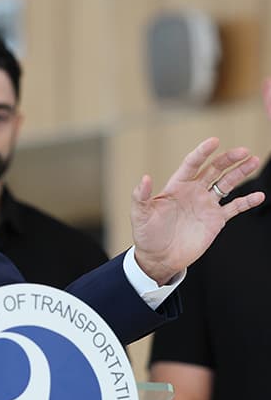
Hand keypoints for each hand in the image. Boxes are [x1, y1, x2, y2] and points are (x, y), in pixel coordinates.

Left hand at [131, 137, 264, 284]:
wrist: (159, 257)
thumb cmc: (146, 234)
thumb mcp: (140, 214)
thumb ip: (141, 195)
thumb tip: (145, 178)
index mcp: (176, 186)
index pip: (191, 164)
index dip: (202, 152)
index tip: (214, 141)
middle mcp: (193, 192)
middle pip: (214, 170)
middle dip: (228, 159)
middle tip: (243, 151)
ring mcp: (206, 205)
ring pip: (226, 184)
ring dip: (240, 173)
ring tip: (253, 161)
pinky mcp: (216, 220)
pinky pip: (234, 207)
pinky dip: (247, 202)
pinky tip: (259, 196)